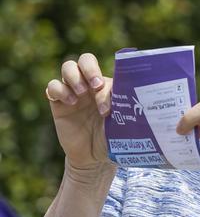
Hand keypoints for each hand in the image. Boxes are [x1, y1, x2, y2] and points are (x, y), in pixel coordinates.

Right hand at [46, 53, 112, 169]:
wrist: (95, 157)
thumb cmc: (112, 136)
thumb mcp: (120, 121)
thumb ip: (122, 107)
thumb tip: (130, 96)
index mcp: (106, 85)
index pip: (107, 70)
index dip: (107, 82)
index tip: (109, 104)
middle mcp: (89, 84)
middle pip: (85, 59)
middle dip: (90, 68)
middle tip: (95, 85)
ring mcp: (73, 91)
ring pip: (68, 67)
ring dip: (75, 77)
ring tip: (81, 94)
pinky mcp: (58, 103)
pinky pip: (53, 86)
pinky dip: (60, 90)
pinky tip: (70, 102)